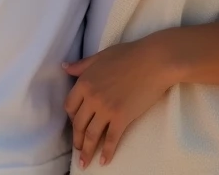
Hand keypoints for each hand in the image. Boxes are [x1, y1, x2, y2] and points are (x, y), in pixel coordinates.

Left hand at [63, 34, 172, 167]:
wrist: (153, 61)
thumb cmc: (128, 54)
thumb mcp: (100, 56)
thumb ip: (82, 65)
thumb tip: (64, 67)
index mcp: (85, 81)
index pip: (69, 106)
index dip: (71, 117)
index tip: (75, 124)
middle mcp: (92, 97)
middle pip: (78, 124)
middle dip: (77, 139)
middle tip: (78, 149)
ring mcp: (106, 109)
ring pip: (91, 135)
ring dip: (86, 151)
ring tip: (84, 163)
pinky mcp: (121, 118)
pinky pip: (111, 140)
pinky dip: (106, 152)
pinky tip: (104, 161)